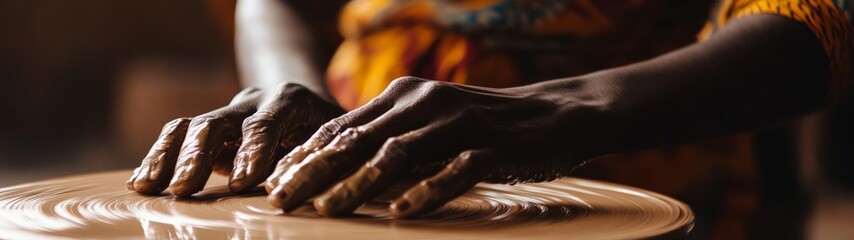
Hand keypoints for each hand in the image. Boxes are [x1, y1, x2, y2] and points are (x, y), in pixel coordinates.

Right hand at [126, 82, 343, 196]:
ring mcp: (227, 113)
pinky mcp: (210, 130)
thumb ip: (325, 159)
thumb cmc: (331, 132)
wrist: (312, 104)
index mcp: (289, 100)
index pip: (266, 123)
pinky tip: (141, 183)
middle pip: (217, 121)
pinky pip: (178, 137)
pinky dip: (159, 157)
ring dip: (167, 157)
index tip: (241, 184)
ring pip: (190, 126)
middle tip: (182, 189)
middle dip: (198, 156)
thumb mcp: (339, 140)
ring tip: (148, 187)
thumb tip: (314, 190)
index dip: (252, 152)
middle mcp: (252, 101)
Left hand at [264, 77, 599, 217]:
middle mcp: (425, 103)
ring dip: (359, 185)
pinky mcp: (490, 147)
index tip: (274, 183)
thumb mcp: (429, 121)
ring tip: (327, 210)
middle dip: (315, 171)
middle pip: (359, 140)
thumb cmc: (482, 125)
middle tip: (281, 200)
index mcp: (404, 96)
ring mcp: (458, 124)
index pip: (343, 127)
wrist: (553, 114)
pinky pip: (454, 170)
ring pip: (398, 155)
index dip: (306, 155)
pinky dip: (426, 190)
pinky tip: (402, 213)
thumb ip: (389, 137)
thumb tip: (338, 170)